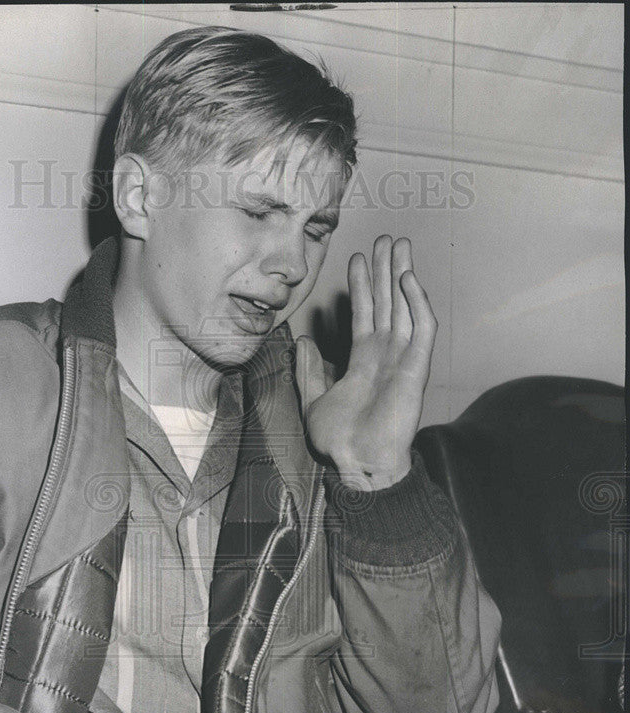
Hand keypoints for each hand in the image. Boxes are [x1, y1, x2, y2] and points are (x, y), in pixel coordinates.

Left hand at [295, 235, 437, 490]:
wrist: (358, 463)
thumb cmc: (340, 440)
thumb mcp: (312, 401)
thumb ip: (308, 371)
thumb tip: (301, 341)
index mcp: (363, 360)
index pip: (364, 313)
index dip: (362, 285)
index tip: (358, 257)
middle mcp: (385, 355)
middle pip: (387, 302)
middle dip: (386, 270)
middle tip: (386, 238)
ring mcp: (402, 359)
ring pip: (404, 307)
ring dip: (402, 276)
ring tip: (398, 245)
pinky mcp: (416, 368)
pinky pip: (421, 330)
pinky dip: (416, 304)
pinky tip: (408, 280)